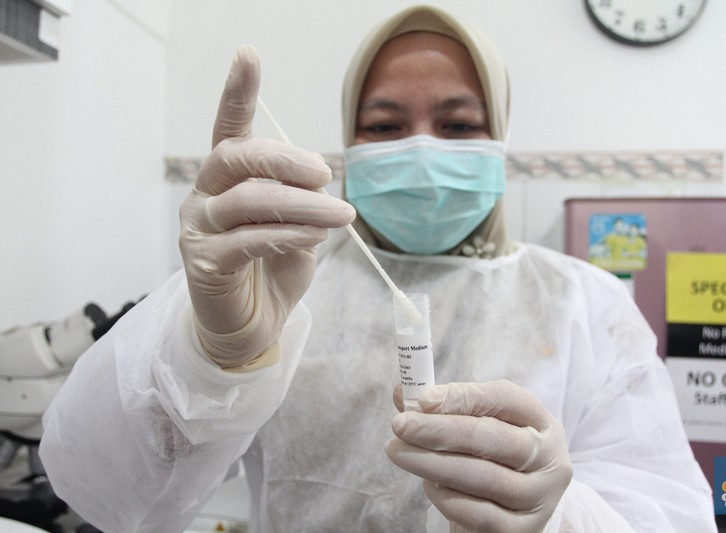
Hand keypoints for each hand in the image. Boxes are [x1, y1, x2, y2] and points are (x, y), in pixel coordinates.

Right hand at [179, 45, 354, 368]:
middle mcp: (205, 194)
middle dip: (285, 159)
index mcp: (228, 178)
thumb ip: (301, 206)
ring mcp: (199, 228)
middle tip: (324, 173)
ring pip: (249, 200)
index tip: (248, 54)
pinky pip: (249, 240)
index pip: (230, 127)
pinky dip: (286, 235)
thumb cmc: (274, 268)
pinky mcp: (204, 263)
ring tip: (341, 215)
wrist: (251, 325)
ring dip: (301, 205)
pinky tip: (314, 238)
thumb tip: (318, 193)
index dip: (238, 91)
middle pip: (236, 156)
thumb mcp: (298, 229)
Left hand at [385, 380, 571, 532]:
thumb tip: (403, 393)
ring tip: (399, 452)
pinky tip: (429, 485)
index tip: (422, 398)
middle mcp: (548, 458)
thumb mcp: (484, 427)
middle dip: (439, 429)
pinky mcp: (522, 531)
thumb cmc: (496, 458)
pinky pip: (479, 514)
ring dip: (432, 462)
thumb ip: (447, 409)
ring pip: (482, 477)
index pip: (505, 399)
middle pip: (491, 437)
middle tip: (400, 425)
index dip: (462, 396)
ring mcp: (538, 497)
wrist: (521, 509)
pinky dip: (447, 497)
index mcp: (541, 422)